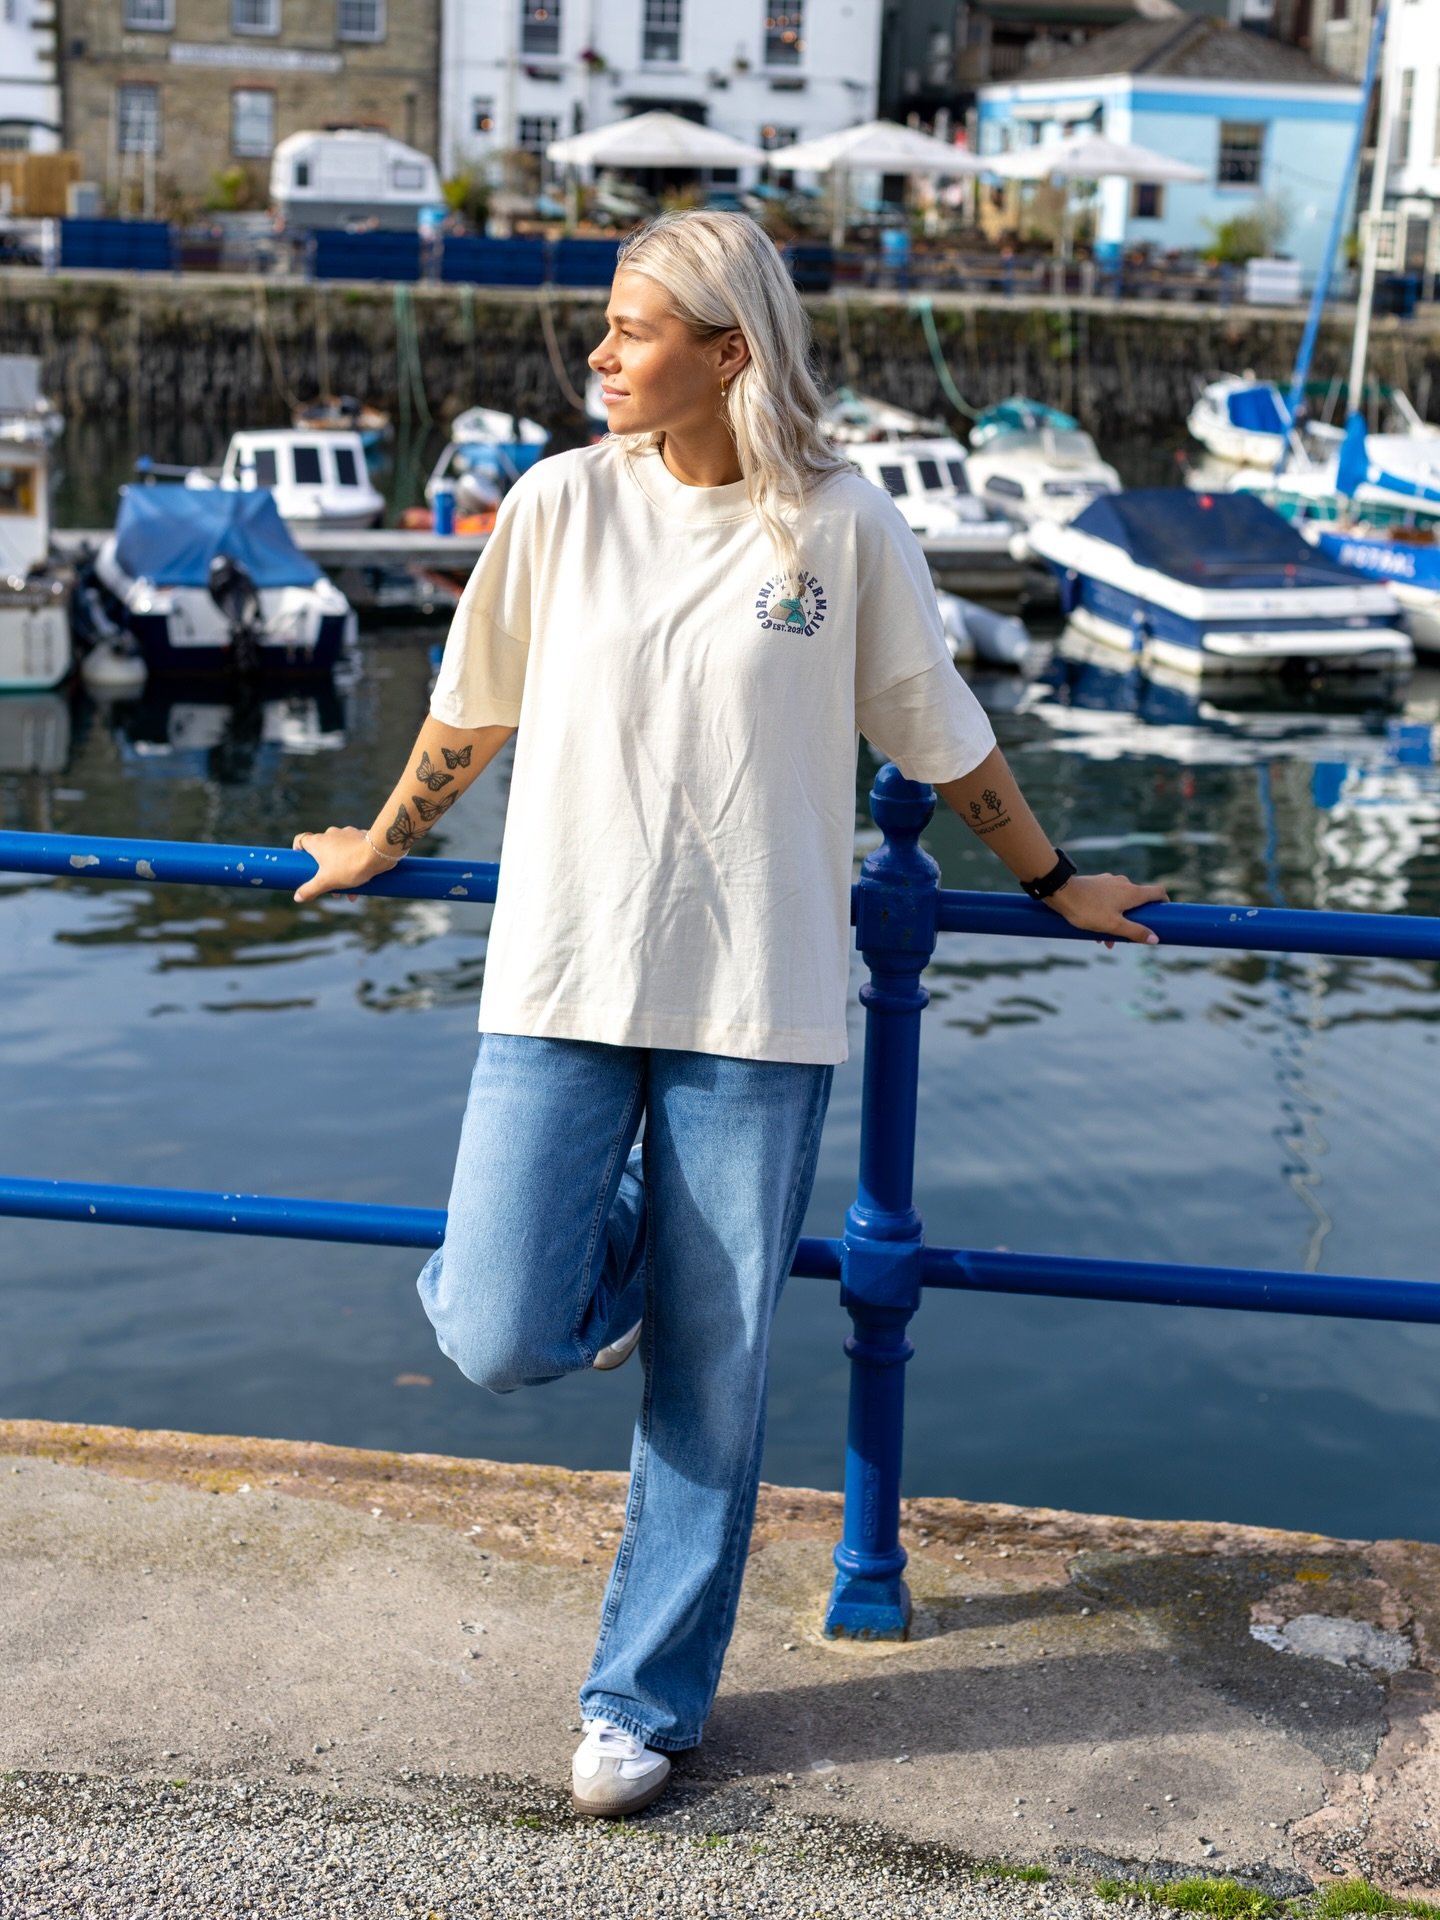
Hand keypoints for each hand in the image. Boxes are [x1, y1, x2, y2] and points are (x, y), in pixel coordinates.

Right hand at [291, 826, 393, 902]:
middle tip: (333, 888)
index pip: (301, 840)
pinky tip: (364, 881)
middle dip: (326, 872)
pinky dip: (355, 863)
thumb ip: (310, 890)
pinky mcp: (362, 836)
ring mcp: (347, 834)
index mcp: (318, 842)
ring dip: (342, 871)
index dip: (299, 850)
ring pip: (340, 854)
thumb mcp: (327, 882)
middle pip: (322, 852)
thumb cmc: (349, 865)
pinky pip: (354, 851)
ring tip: (351, 891)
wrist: (378, 853)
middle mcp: (330, 834)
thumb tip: (297, 898)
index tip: (302, 862)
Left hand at [1046, 871, 1168, 947]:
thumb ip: (1135, 932)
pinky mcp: (1096, 884)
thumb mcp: (1113, 925)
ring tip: (1104, 941)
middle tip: (1126, 938)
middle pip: (1138, 901)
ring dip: (1117, 921)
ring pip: (1120, 903)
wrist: (1060, 892)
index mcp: (1132, 892)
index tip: (1163, 915)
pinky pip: (1107, 900)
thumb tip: (1155, 939)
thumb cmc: (1087, 909)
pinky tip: (1093, 929)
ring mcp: (1109, 882)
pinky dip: (1106, 913)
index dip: (1164, 903)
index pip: (1158, 892)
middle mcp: (1123, 883)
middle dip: (1134, 921)